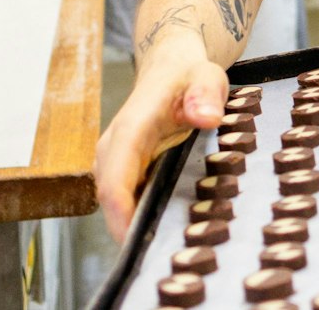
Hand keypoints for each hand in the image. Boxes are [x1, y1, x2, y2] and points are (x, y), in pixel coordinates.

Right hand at [95, 57, 228, 240]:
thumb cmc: (188, 74)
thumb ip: (207, 94)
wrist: (170, 68)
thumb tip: (206, 117)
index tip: (132, 232)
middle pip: (111, 195)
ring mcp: (115, 159)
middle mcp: (116, 145)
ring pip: (115, 201)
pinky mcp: (123, 170)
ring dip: (134, 224)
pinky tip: (164, 229)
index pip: (118, 168)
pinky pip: (125, 200)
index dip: (121, 204)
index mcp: (133, 123)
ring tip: (166, 244)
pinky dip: (139, 216)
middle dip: (128, 227)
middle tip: (161, 250)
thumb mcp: (207, 75)